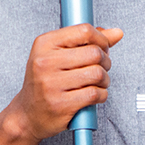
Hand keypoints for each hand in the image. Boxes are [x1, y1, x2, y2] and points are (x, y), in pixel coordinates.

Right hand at [5, 24, 121, 141]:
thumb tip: (116, 33)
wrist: (28, 114)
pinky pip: (95, 94)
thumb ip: (86, 42)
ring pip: (98, 74)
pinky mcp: (61, 103)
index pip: (83, 31)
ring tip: (96, 83)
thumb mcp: (57, 56)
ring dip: (104, 80)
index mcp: (43, 44)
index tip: (102, 48)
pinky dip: (101, 95)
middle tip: (99, 68)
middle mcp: (45, 62)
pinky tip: (92, 95)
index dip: (101, 39)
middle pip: (94, 53)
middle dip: (105, 62)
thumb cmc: (44, 83)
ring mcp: (52, 83)